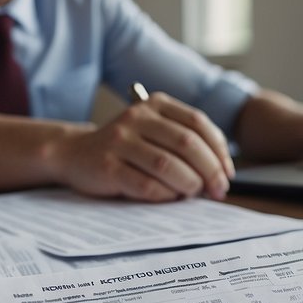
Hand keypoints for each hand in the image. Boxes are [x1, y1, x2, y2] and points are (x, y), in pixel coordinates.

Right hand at [52, 91, 234, 201]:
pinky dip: (165, 195)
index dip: (218, 150)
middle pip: (187, 144)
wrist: (75, 153)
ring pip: (167, 165)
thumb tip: (221, 171)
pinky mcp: (107, 166)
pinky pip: (145, 185)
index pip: (197, 123)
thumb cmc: (126, 147)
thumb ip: (184, 142)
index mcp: (155, 104)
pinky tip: (169, 198)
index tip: (227, 172)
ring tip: (193, 194)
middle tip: (218, 190)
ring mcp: (119, 140)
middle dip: (210, 170)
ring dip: (189, 184)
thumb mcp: (154, 131)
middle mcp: (137, 117)